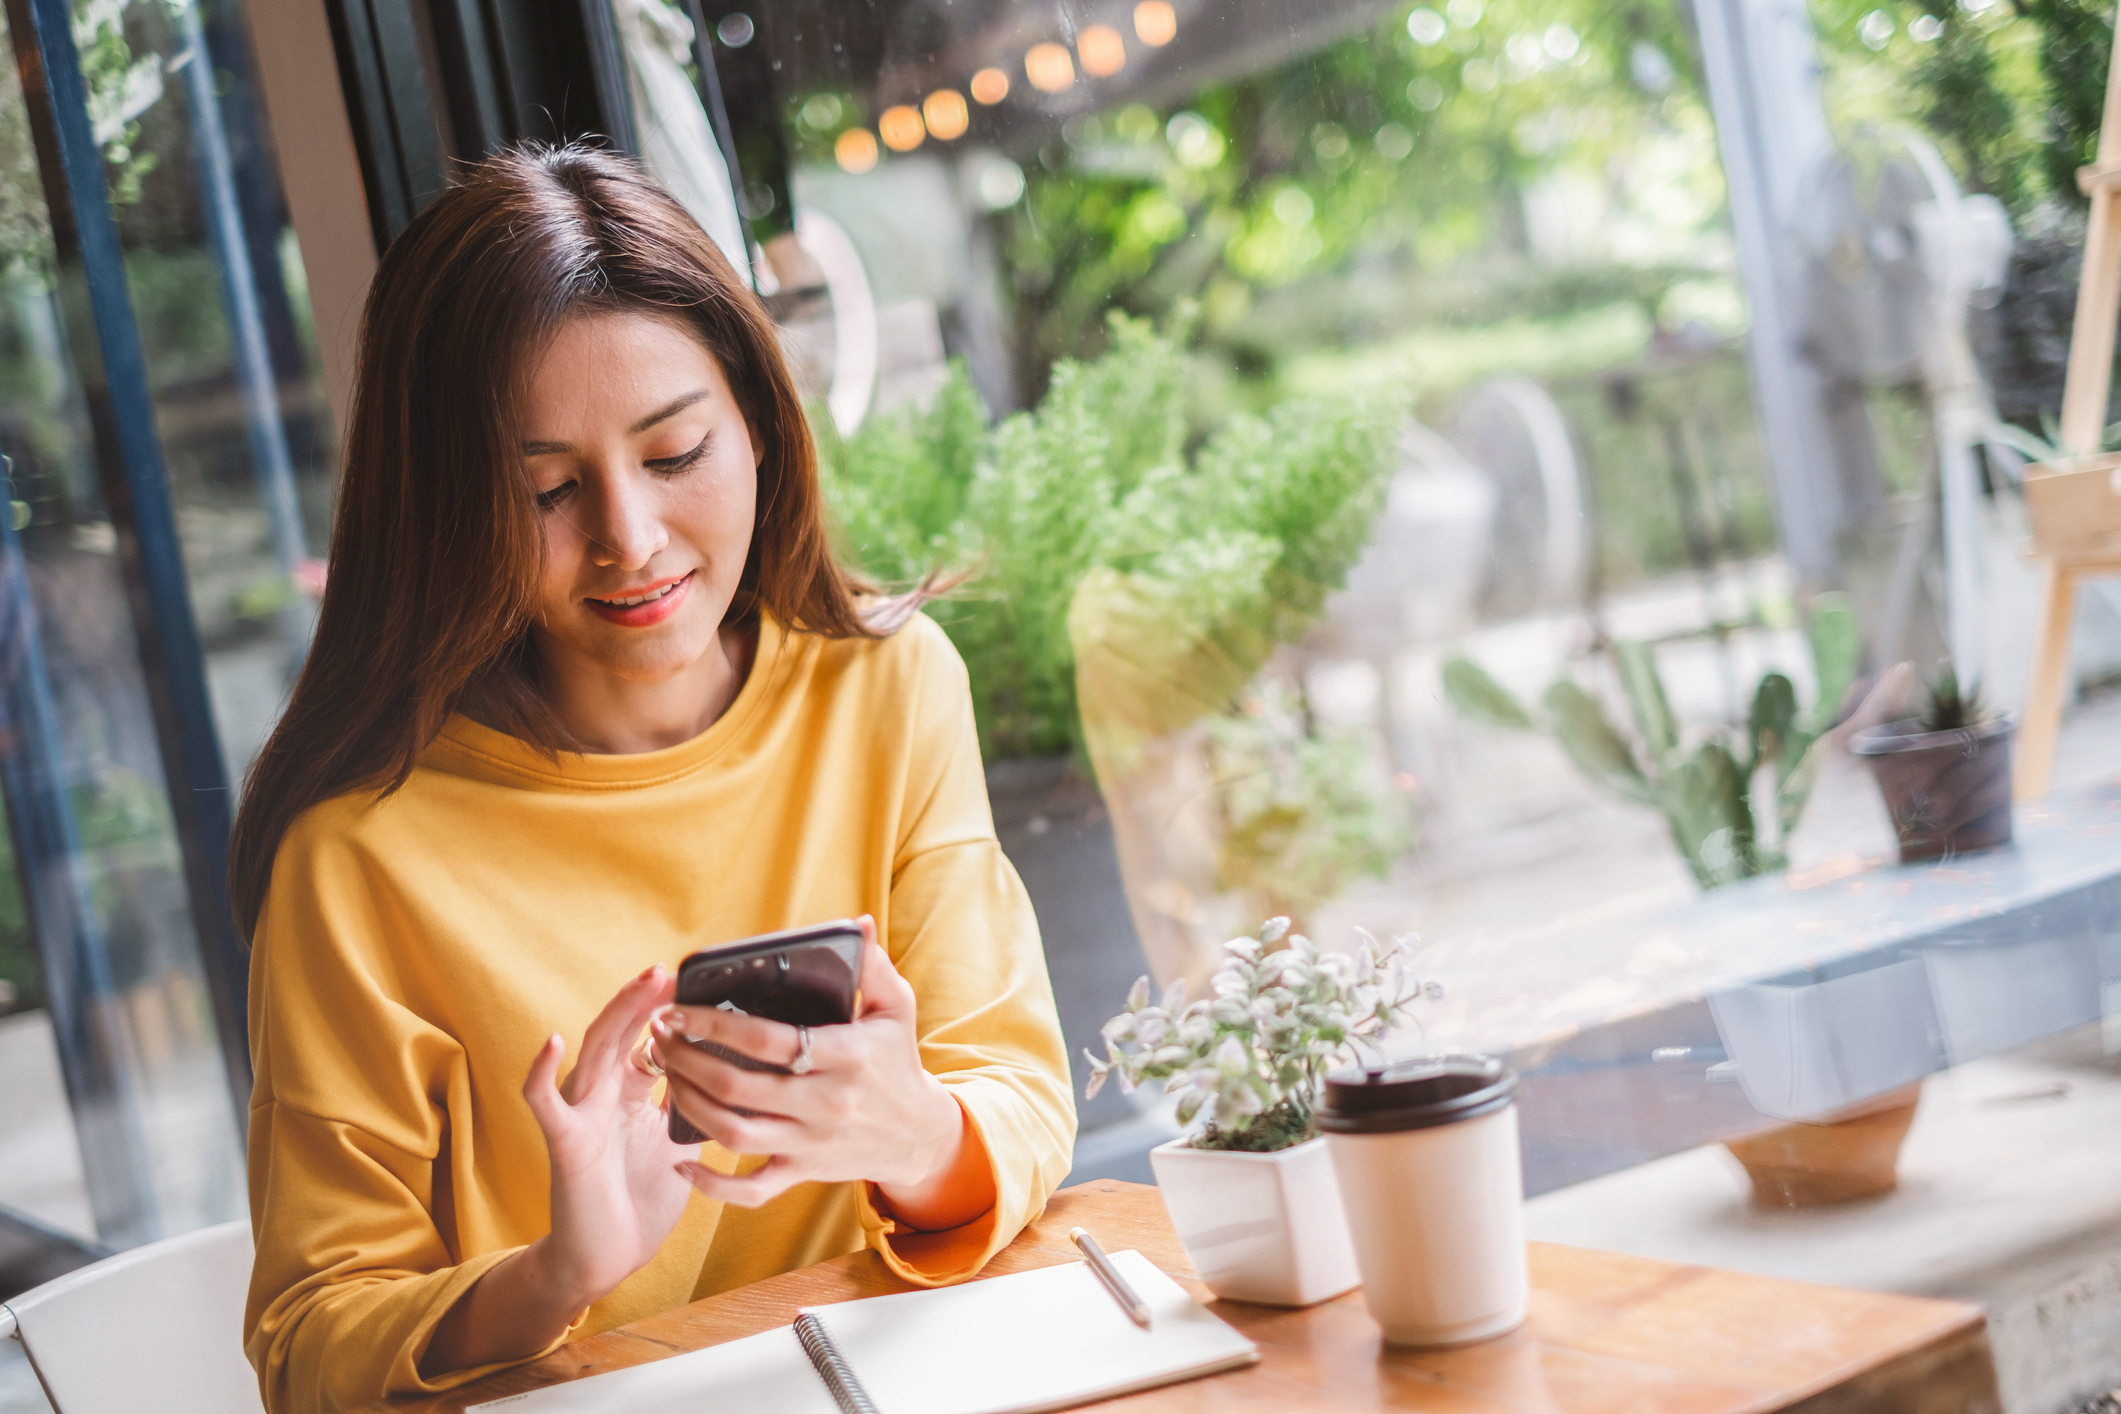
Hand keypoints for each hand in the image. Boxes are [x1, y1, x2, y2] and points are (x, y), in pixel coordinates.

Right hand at [525, 962, 696, 1305]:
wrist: (607, 1256)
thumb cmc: (640, 1200)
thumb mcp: (680, 1143)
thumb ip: (694, 1105)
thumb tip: (736, 1073)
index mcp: (630, 1094)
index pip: (648, 1040)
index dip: (668, 1012)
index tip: (697, 984)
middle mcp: (603, 1095)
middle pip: (621, 1033)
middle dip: (644, 1000)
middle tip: (669, 969)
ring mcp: (581, 1114)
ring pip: (594, 1051)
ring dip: (617, 1015)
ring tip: (641, 984)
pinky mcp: (565, 1142)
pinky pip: (545, 1103)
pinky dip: (541, 1072)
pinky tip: (551, 1042)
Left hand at [651, 916, 987, 1227]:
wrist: (919, 1135)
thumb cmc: (898, 1063)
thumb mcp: (897, 1008)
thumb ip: (873, 966)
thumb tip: (860, 924)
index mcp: (847, 1056)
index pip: (768, 1040)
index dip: (715, 1024)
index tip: (678, 1009)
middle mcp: (825, 1103)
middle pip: (739, 1086)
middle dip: (687, 1059)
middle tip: (660, 1036)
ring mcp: (811, 1143)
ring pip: (734, 1134)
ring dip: (689, 1105)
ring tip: (666, 1075)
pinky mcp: (803, 1173)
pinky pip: (750, 1191)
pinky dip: (712, 1184)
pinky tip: (682, 1160)